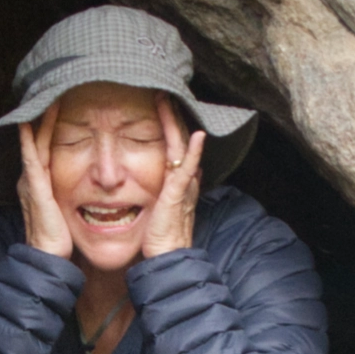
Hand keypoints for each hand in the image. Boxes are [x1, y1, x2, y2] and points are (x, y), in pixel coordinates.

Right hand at [16, 104, 71, 258]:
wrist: (48, 259)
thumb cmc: (60, 239)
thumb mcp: (68, 211)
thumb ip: (72, 196)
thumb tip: (93, 187)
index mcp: (41, 183)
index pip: (46, 147)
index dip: (51, 128)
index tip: (62, 107)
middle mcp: (33, 179)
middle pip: (38, 140)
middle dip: (44, 118)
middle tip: (54, 94)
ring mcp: (32, 182)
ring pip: (34, 144)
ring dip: (40, 122)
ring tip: (48, 98)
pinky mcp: (34, 188)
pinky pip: (32, 156)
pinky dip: (31, 138)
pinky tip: (31, 121)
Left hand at [141, 96, 205, 258]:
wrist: (167, 259)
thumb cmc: (160, 239)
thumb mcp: (157, 210)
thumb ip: (160, 194)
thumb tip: (164, 181)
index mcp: (175, 183)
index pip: (172, 148)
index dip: (167, 127)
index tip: (158, 107)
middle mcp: (183, 181)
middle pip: (179, 142)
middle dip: (172, 118)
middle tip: (164, 95)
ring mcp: (182, 187)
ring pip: (182, 149)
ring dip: (178, 126)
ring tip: (172, 103)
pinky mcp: (178, 196)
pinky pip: (187, 170)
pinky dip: (193, 153)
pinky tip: (197, 136)